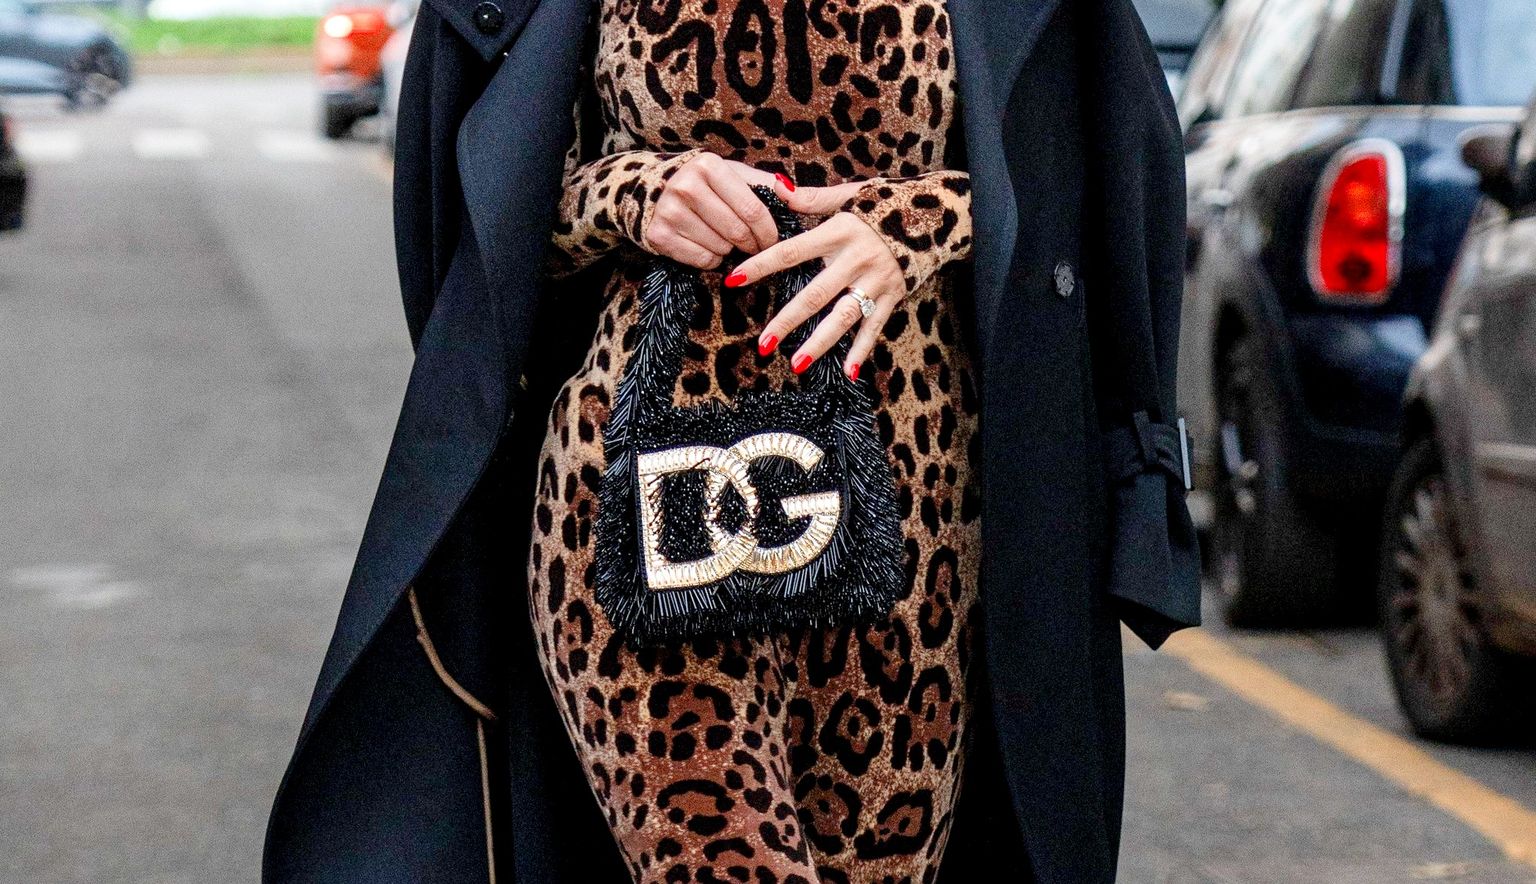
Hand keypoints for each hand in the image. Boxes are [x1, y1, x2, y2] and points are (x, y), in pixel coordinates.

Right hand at [644, 153, 781, 268]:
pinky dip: (712, 259)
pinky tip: (708, 245)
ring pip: (721, 247)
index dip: (768, 231)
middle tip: (756, 247)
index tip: (773, 240)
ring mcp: (670, 211)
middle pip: (737, 231)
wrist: (651, 190)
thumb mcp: (732, 174)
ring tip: (726, 239)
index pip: (752, 208)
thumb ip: (765, 183)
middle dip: (753, 245)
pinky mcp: (660, 235)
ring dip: (731, 250)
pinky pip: (702, 260)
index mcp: (708, 166)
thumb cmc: (704, 184)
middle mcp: (686, 186)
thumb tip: (794, 193)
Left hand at [724, 177, 901, 380]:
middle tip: (763, 344)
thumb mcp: (851, 194)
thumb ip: (813, 198)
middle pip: (815, 294)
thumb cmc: (886, 203)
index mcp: (839, 231)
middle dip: (787, 320)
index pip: (792, 251)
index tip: (734, 280)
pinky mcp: (894, 296)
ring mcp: (876, 281)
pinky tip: (848, 371)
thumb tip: (778, 189)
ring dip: (819, 342)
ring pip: (843, 317)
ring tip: (795, 364)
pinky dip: (862, 350)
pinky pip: (874, 327)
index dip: (762, 265)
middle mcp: (856, 259)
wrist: (939, 214)